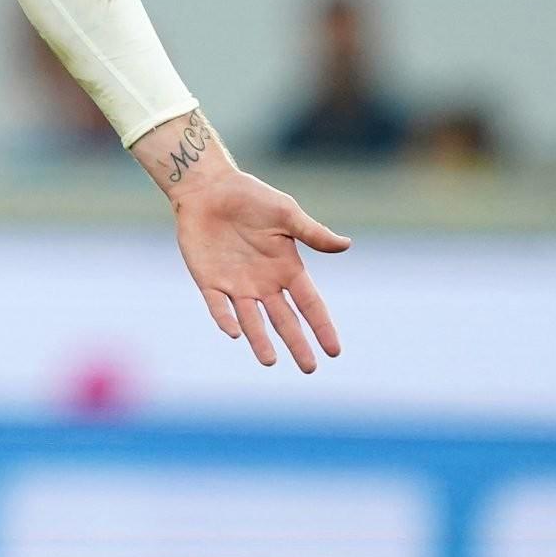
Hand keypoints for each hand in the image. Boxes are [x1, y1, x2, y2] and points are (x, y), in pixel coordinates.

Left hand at [171, 169, 348, 372]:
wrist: (208, 188)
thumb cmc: (251, 198)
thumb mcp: (285, 212)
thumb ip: (311, 232)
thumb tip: (346, 245)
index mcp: (287, 268)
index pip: (310, 304)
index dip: (322, 327)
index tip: (335, 351)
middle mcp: (264, 282)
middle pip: (284, 320)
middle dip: (297, 343)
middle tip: (309, 368)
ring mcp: (236, 284)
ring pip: (252, 320)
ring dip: (260, 340)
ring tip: (269, 361)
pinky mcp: (209, 280)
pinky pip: (218, 305)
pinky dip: (225, 318)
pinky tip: (234, 332)